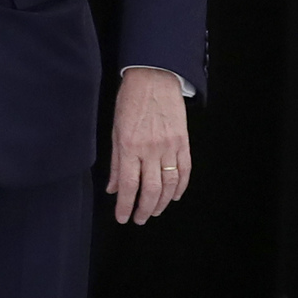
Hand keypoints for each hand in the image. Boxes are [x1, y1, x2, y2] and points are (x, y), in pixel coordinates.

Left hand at [107, 67, 192, 223]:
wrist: (154, 78)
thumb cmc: (131, 100)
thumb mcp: (115, 130)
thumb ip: (115, 162)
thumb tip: (113, 188)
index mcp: (129, 146)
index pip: (128, 185)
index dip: (125, 205)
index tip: (122, 217)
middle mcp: (151, 149)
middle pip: (151, 189)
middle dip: (144, 209)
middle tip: (139, 219)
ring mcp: (170, 146)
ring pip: (169, 184)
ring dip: (162, 202)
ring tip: (154, 211)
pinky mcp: (183, 142)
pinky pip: (185, 170)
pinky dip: (180, 187)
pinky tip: (174, 196)